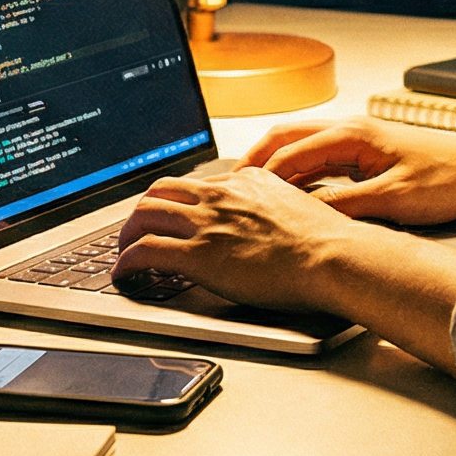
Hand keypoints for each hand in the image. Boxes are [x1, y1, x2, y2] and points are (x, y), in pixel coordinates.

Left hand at [110, 166, 374, 314]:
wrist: (332, 256)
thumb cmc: (326, 242)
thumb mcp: (297, 206)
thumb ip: (273, 206)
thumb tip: (269, 220)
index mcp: (245, 181)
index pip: (197, 184)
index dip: (177, 201)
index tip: (172, 215)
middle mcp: (220, 195)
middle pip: (160, 190)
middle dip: (141, 211)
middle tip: (136, 229)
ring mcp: (206, 223)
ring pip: (144, 215)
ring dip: (126, 234)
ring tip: (123, 252)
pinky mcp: (197, 254)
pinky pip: (144, 251)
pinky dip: (125, 262)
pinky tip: (124, 274)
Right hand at [239, 117, 455, 224]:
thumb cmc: (449, 178)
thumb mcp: (394, 200)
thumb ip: (348, 206)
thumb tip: (308, 216)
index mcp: (353, 134)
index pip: (290, 152)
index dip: (261, 176)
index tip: (239, 196)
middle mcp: (351, 130)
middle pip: (287, 138)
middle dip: (255, 161)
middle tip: (229, 186)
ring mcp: (359, 140)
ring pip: (302, 147)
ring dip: (275, 166)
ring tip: (251, 191)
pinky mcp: (367, 153)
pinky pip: (320, 158)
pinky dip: (298, 171)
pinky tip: (291, 193)